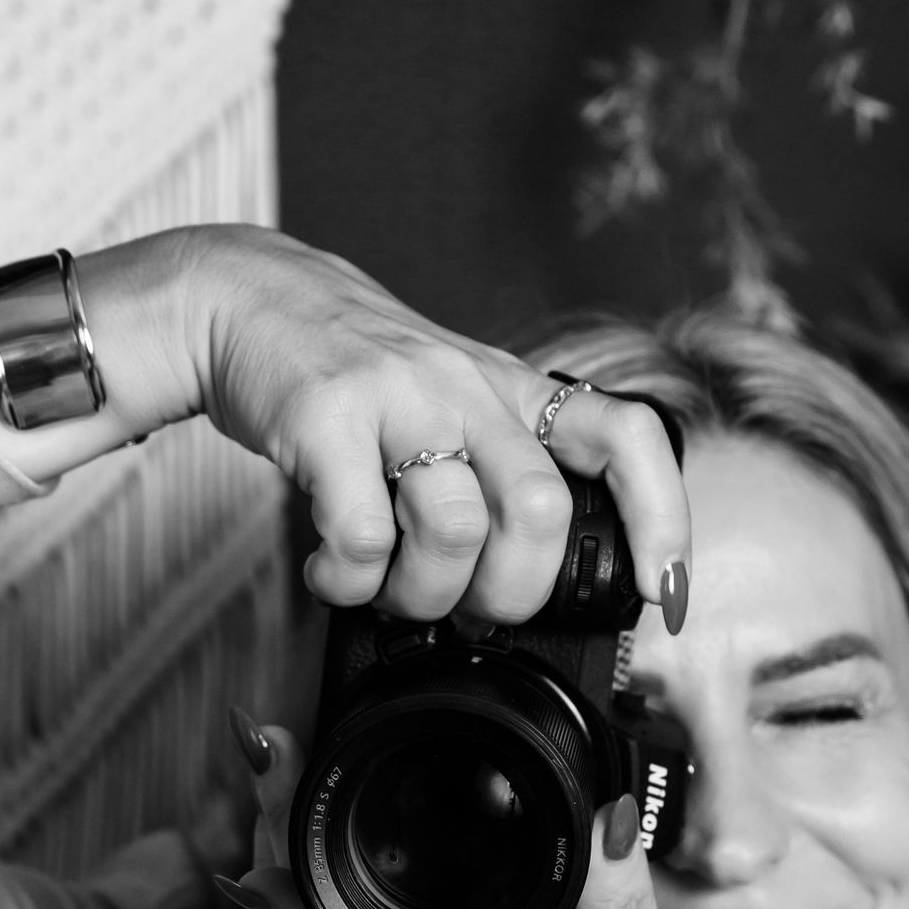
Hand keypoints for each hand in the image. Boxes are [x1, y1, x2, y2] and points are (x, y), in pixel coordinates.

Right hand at [173, 225, 688, 620]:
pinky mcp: (327, 417)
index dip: (661, 521)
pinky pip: (362, 538)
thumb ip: (492, 477)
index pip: (626, 439)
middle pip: (539, 513)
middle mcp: (469, 387)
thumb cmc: (356, 376)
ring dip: (421, 595)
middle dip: (508, 594)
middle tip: (466, 609)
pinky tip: (335, 572)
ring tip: (387, 592)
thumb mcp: (451, 402)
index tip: (660, 592)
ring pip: (453, 531)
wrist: (248, 298)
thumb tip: (513, 595)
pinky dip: (350, 582)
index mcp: (514, 391)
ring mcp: (399, 398)